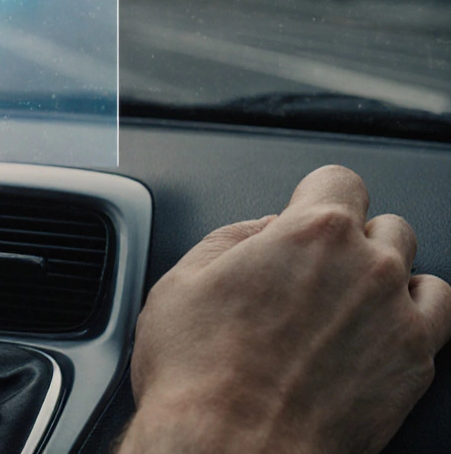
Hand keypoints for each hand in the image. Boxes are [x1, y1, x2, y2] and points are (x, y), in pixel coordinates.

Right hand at [120, 165, 450, 453]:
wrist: (232, 447)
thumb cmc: (200, 374)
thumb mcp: (182, 281)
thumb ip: (232, 238)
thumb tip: (262, 232)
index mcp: (312, 232)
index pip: (339, 180)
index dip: (315, 196)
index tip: (303, 217)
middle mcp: (368, 266)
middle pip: (384, 225)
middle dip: (351, 243)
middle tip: (311, 276)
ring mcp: (400, 317)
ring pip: (415, 271)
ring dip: (385, 279)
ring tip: (345, 307)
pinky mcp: (416, 366)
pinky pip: (436, 320)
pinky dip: (411, 320)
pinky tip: (371, 336)